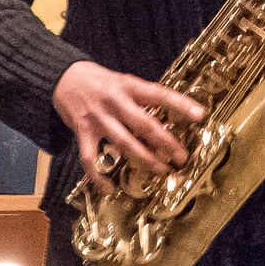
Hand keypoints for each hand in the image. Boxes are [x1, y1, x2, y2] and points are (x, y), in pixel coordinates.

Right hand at [52, 60, 206, 184]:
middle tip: (182, 157)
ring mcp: (98, 118)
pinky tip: (109, 189)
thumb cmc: (99, 81)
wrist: (64, 77)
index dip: (180, 104)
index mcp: (128, 86)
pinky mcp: (82, 132)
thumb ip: (141, 98)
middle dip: (166, 143)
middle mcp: (115, 102)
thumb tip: (168, 117)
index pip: (158, 94)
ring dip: (144, 160)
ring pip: (124, 143)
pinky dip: (99, 177)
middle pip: (144, 125)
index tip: (200, 115)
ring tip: (161, 171)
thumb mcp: (123, 81)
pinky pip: (90, 159)